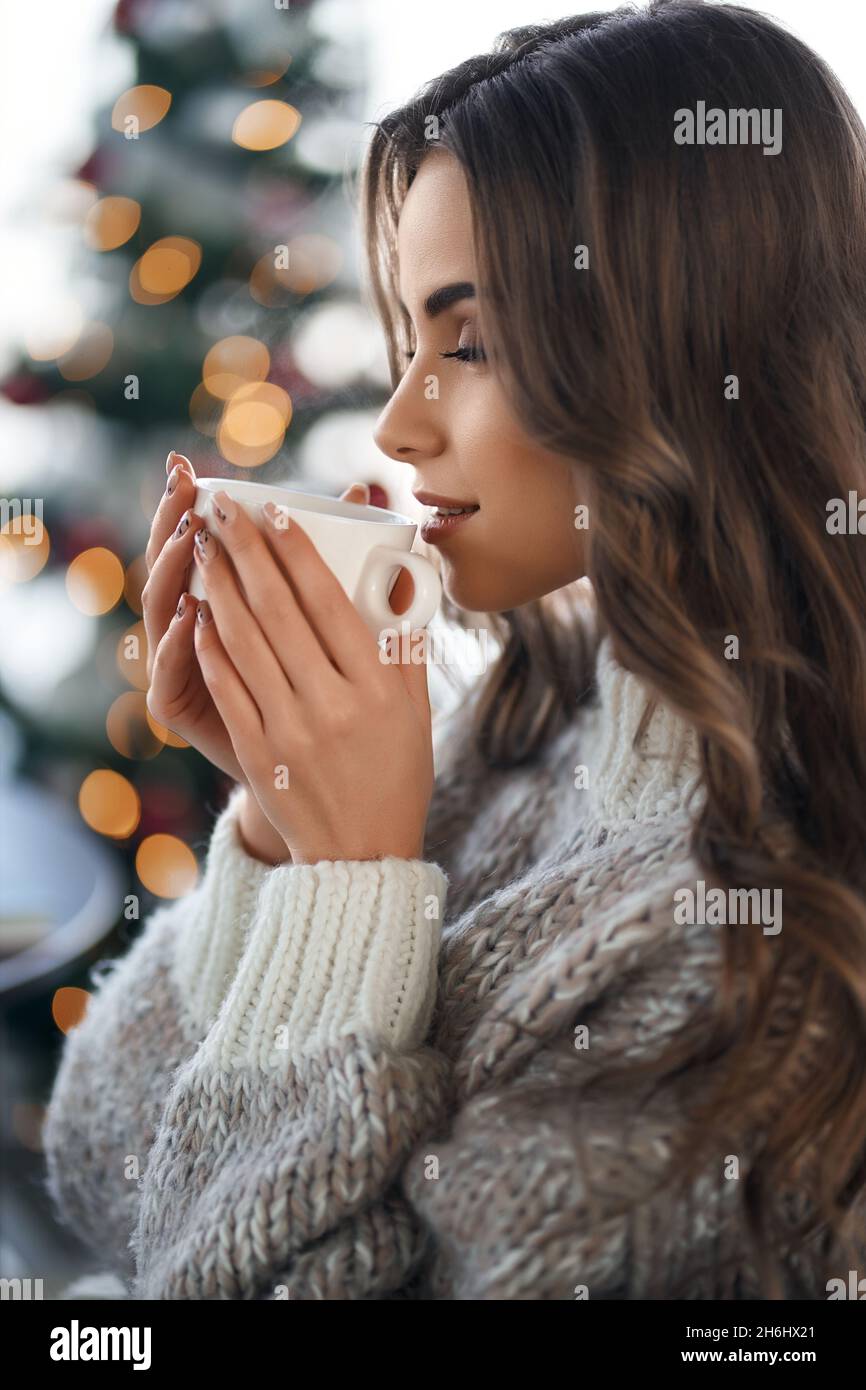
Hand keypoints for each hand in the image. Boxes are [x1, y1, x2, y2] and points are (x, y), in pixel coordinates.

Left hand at [143, 455, 384, 863]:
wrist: (362, 854)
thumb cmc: (395, 773)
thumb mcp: (415, 710)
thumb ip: (406, 645)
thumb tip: (403, 577)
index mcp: (376, 687)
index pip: (328, 602)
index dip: (296, 551)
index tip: (273, 510)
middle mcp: (332, 704)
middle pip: (279, 611)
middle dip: (246, 551)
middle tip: (224, 509)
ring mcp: (290, 730)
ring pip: (245, 642)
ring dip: (218, 587)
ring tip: (205, 546)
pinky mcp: (259, 753)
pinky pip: (227, 686)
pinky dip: (209, 645)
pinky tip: (197, 611)